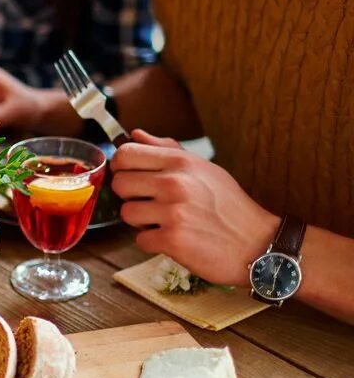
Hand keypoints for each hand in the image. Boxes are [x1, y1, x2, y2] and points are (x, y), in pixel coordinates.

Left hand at [111, 130, 277, 285]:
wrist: (257, 243)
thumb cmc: (228, 206)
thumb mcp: (203, 169)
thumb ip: (166, 150)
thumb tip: (136, 134)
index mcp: (181, 162)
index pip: (126, 153)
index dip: (121, 167)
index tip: (130, 176)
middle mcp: (174, 183)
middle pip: (119, 184)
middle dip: (131, 196)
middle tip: (152, 204)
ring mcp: (172, 212)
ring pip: (127, 213)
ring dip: (142, 222)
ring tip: (166, 222)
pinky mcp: (172, 240)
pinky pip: (140, 240)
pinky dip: (154, 243)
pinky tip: (175, 239)